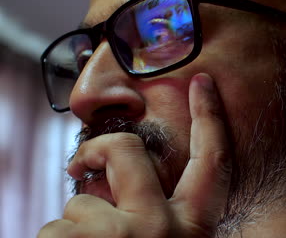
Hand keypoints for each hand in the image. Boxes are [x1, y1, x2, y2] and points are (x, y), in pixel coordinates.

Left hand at [37, 73, 231, 237]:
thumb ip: (168, 216)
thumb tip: (133, 187)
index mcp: (194, 230)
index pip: (212, 161)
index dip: (210, 117)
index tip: (203, 83)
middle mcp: (162, 229)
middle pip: (126, 151)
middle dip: (97, 151)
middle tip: (79, 164)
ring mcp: (120, 236)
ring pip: (81, 202)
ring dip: (77, 226)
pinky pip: (53, 229)